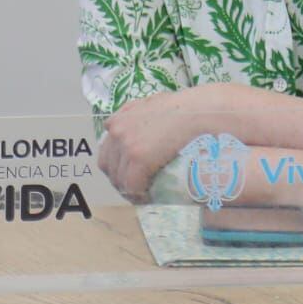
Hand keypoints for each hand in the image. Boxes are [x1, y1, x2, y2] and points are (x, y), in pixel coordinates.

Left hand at [98, 90, 217, 200]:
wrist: (196, 112)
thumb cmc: (181, 108)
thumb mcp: (151, 105)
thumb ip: (137, 116)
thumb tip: (139, 129)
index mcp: (117, 120)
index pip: (106, 151)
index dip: (118, 166)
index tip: (130, 175)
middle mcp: (116, 131)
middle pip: (108, 166)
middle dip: (120, 179)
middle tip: (137, 188)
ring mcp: (126, 144)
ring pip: (118, 178)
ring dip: (129, 189)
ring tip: (144, 195)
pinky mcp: (138, 157)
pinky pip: (131, 185)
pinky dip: (138, 195)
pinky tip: (149, 198)